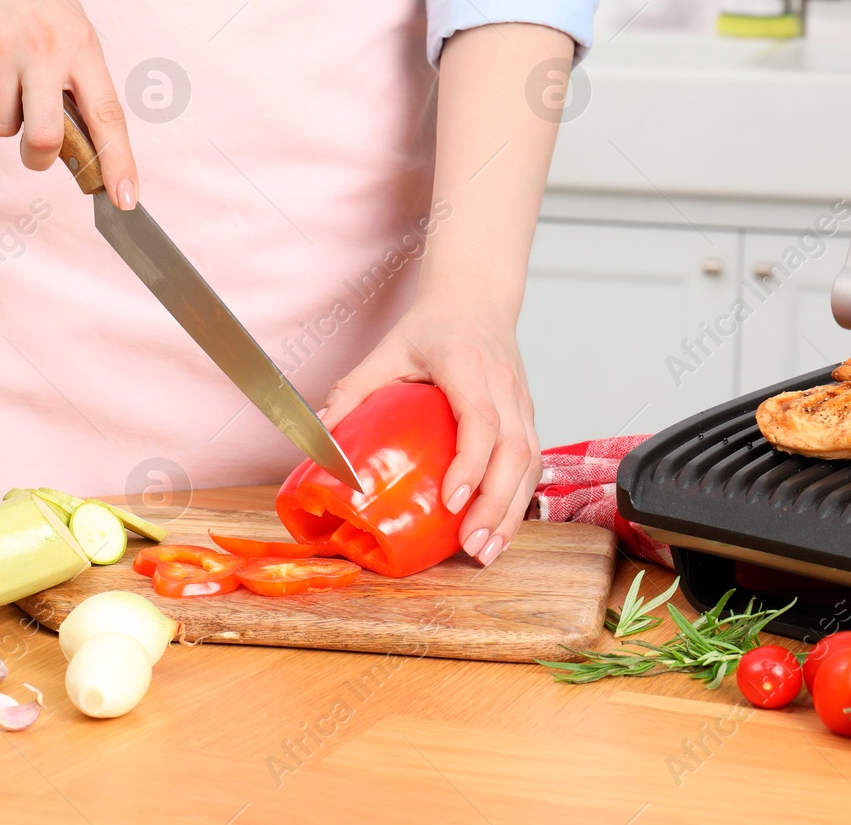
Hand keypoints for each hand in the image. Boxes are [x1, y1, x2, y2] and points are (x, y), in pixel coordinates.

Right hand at [0, 0, 138, 197]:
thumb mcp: (70, 28)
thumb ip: (78, 82)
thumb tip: (81, 148)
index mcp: (82, 47)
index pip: (108, 116)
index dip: (118, 163)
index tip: (126, 200)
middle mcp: (44, 49)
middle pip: (42, 138)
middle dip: (36, 157)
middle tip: (34, 149)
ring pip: (0, 126)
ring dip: (1, 113)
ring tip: (4, 70)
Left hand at [322, 301, 539, 566]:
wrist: (477, 298)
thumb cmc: (432, 326)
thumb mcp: (386, 350)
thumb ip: (353, 390)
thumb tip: (319, 434)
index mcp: (468, 366)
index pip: (480, 420)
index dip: (470, 463)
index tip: (452, 501)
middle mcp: (504, 386)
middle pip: (514, 451)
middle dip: (496, 504)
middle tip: (471, 546)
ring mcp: (522, 402)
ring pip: (530, 463)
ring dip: (511, 512)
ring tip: (485, 551)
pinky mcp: (528, 416)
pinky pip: (531, 463)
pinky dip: (518, 500)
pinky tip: (498, 529)